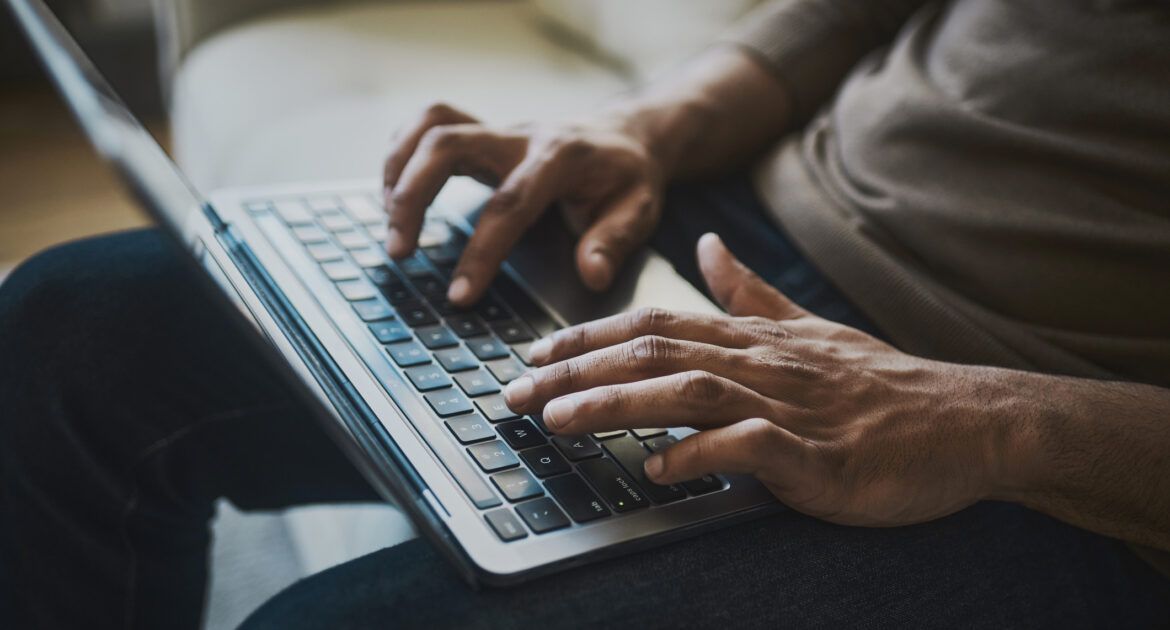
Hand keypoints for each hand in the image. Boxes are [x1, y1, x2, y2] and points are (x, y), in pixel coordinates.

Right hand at [382, 103, 666, 304]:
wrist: (627, 135)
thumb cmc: (628, 178)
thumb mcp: (639, 211)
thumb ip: (613, 241)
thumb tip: (591, 275)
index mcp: (561, 158)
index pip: (510, 203)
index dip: (481, 250)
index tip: (459, 295)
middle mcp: (522, 136)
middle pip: (449, 143)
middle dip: (414, 195)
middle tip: (399, 250)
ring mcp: (498, 130)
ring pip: (432, 124)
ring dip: (398, 168)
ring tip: (390, 222)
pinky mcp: (482, 134)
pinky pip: (430, 125)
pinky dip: (403, 153)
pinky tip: (395, 193)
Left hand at [504, 233, 1007, 525]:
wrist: (966, 423)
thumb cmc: (881, 385)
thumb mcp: (809, 330)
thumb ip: (752, 292)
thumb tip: (708, 248)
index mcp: (753, 338)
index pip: (654, 324)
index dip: (588, 337)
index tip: (535, 354)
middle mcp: (761, 363)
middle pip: (654, 352)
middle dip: (577, 370)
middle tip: (516, 392)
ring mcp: (789, 407)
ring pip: (687, 391)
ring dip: (616, 405)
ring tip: (558, 421)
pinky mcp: (816, 454)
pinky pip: (748, 449)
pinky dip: (699, 455)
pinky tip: (656, 468)